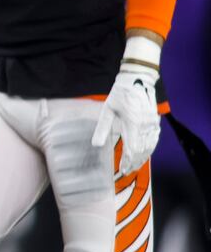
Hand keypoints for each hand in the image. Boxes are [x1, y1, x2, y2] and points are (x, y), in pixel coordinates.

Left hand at [92, 59, 159, 174]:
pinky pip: (154, 139)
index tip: (123, 170)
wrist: (137, 79)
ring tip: (135, 166)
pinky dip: (150, 149)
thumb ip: (102, 128)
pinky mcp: (155, 121)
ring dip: (143, 158)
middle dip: (135, 163)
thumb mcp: (107, 110)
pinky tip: (144, 154)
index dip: (128, 161)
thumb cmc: (120, 94)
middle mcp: (145, 125)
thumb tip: (96, 145)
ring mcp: (152, 123)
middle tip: (127, 172)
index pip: (132, 148)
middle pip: (142, 150)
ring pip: (150, 146)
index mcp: (132, 122)